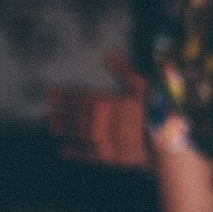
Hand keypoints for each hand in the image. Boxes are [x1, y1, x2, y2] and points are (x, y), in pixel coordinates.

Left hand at [46, 52, 151, 169]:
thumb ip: (122, 71)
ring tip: (52, 126)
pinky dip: (73, 152)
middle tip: (48, 111)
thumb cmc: (155, 111)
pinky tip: (63, 151)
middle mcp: (97, 121)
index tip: (52, 95)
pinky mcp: (107, 156)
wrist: (164, 142)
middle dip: (59, 112)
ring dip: (63, 129)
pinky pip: (85, 153)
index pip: (78, 97)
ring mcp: (101, 139)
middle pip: (72, 115)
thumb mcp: (141, 86)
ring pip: (75, 133)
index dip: (63, 95)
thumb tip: (108, 55)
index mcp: (104, 103)